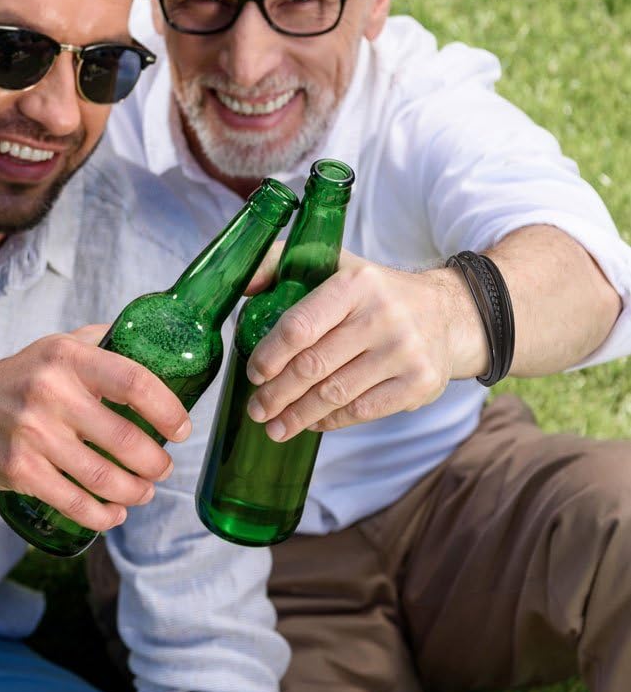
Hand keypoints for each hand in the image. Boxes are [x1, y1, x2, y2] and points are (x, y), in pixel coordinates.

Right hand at [0, 327, 190, 531]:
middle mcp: (50, 392)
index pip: (134, 381)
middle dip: (156, 462)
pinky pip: (74, 501)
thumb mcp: (57, 346)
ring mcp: (33, 434)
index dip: (168, 410)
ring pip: (103, 477)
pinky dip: (103, 514)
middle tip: (163, 468)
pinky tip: (115, 513)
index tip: (182, 430)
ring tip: (145, 491)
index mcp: (68, 357)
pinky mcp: (19, 471)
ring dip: (136, 491)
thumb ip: (103, 342)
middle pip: (125, 439)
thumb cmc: (20, 378)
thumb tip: (154, 339)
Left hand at [245, 251, 482, 437]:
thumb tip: (243, 285)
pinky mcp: (420, 383)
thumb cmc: (377, 293)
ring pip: (335, 394)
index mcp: (356, 284)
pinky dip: (331, 421)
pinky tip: (312, 423)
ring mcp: (405, 352)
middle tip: (256, 409)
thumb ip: (283, 265)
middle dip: (277, 393)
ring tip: (274, 426)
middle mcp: (383, 316)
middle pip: (313, 366)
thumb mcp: (337, 265)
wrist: (449, 313)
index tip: (254, 373)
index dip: (270, 355)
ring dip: (298, 415)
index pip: (301, 326)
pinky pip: (362, 411)